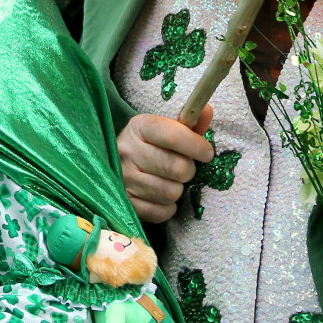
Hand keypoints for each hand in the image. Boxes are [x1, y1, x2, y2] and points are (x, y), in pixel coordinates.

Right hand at [116, 108, 215, 222]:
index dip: (196, 146)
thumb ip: (190, 123)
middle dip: (188, 170)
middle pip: (177, 168)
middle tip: (183, 168)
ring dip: (177, 190)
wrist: (115, 165)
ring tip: (168, 182)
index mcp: (139, 127)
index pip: (173, 135)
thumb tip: (207, 110)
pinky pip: (161, 212)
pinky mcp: (125, 203)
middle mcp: (127, 151)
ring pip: (171, 192)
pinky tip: (160, 197)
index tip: (207, 153)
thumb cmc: (149, 146)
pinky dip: (167, 208)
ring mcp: (123, 179)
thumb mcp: (165, 129)